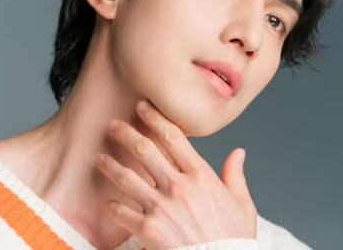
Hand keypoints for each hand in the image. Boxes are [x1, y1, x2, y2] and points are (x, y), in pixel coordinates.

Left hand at [94, 99, 257, 249]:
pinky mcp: (148, 229)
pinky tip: (109, 202)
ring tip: (100, 158)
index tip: (142, 107)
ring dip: (109, 165)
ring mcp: (161, 207)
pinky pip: (121, 212)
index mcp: (201, 176)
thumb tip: (238, 153)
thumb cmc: (233, 240)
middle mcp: (179, 187)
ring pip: (126, 177)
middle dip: (125, 133)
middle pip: (144, 150)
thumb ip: (235, 176)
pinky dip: (112, 206)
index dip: (154, 118)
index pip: (173, 136)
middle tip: (113, 125)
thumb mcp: (243, 206)